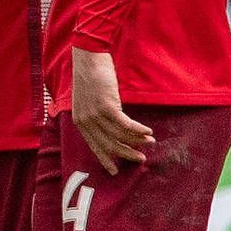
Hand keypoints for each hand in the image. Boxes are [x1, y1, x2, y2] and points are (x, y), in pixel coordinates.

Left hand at [69, 46, 151, 170]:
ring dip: (137, 140)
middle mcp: (86, 121)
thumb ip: (98, 116)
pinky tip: (148, 131)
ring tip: (150, 142)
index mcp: (80, 122)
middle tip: (141, 159)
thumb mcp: (89, 101)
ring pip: (119, 135)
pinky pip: (125, 124)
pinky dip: (138, 129)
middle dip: (127, 153)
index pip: (94, 146)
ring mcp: (96, 114)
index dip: (106, 159)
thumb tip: (115, 129)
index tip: (115, 171)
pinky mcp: (107, 106)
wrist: (89, 59)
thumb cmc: (92, 78)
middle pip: (109, 144)